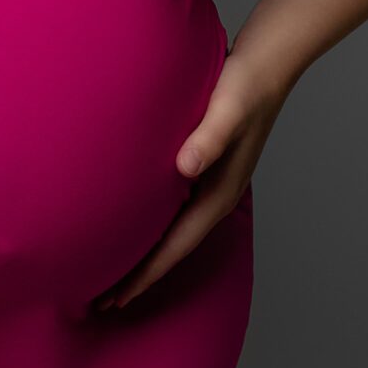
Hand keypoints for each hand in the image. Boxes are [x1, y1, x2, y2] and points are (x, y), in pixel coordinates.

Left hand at [91, 51, 291, 311]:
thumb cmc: (244, 86)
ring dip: (142, 256)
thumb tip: (186, 168)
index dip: (144, 275)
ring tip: (110, 275)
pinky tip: (131, 226)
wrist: (266, 64)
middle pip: (170, 250)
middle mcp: (214, 197)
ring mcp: (210, 186)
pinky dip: (149, 227)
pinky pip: (170, 211)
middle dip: (138, 277)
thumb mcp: (227, 109)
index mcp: (218, 194)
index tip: (115, 299)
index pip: (174, 247)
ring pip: (170, 233)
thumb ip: (209, 137)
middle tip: (100, 303)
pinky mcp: (202, 170)